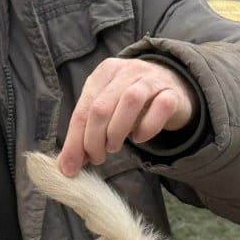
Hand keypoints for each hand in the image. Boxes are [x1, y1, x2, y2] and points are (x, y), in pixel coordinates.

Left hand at [58, 57, 197, 175]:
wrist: (172, 86)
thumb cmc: (131, 103)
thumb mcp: (106, 113)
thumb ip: (85, 133)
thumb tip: (67, 165)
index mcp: (103, 74)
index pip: (83, 110)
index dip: (74, 141)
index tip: (70, 167)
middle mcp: (126, 71)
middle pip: (101, 108)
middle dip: (93, 140)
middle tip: (96, 158)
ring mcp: (151, 79)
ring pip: (129, 102)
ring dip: (116, 133)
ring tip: (113, 148)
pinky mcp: (172, 92)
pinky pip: (160, 108)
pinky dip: (147, 128)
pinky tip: (139, 138)